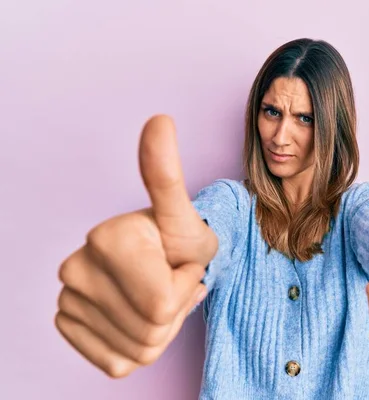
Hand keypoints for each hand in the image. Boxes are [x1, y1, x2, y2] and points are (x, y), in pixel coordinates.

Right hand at [55, 115, 217, 377]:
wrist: (163, 259)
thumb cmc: (179, 238)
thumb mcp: (184, 214)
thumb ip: (167, 173)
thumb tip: (160, 120)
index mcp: (106, 239)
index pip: (164, 303)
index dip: (186, 288)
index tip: (181, 263)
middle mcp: (75, 268)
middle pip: (151, 329)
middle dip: (176, 311)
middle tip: (171, 280)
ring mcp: (67, 300)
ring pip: (138, 349)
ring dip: (162, 329)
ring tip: (158, 295)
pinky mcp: (68, 325)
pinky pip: (120, 361)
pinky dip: (140, 346)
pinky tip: (138, 313)